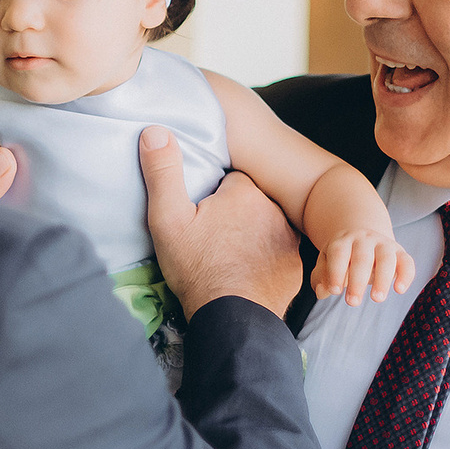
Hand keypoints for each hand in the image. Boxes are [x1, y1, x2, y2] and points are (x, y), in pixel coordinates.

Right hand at [141, 126, 300, 317]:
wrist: (232, 319)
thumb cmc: (197, 268)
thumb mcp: (168, 220)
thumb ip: (163, 173)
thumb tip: (155, 129)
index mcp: (244, 192)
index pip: (230, 180)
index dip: (214, 195)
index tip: (201, 214)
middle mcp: (273, 209)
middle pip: (250, 202)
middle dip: (235, 213)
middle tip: (212, 238)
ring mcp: (288, 239)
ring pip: (266, 226)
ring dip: (252, 235)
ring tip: (228, 256)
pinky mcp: (294, 267)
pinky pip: (278, 253)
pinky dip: (265, 259)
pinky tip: (246, 272)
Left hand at [313, 229, 415, 306]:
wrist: (363, 239)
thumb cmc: (342, 258)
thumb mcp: (327, 263)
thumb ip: (321, 277)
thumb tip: (323, 291)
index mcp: (343, 240)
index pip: (339, 252)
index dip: (336, 271)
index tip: (335, 291)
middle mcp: (364, 239)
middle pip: (362, 257)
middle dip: (357, 281)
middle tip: (352, 303)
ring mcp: (384, 244)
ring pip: (386, 258)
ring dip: (382, 279)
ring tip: (377, 299)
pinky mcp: (400, 253)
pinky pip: (407, 262)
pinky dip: (406, 275)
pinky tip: (399, 290)